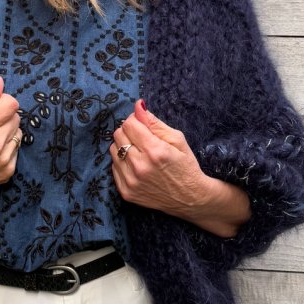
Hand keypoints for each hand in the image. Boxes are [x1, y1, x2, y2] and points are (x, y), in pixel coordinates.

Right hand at [0, 75, 21, 207]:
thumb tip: (0, 82)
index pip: (11, 103)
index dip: (2, 102)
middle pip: (16, 117)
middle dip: (4, 117)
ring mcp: (2, 160)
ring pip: (19, 133)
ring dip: (7, 132)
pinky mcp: (7, 172)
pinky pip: (16, 150)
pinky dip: (6, 148)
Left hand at [110, 100, 248, 236]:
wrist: (190, 198)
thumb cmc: (186, 166)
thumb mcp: (177, 139)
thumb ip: (154, 122)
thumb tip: (138, 106)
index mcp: (155, 151)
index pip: (129, 124)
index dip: (135, 120)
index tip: (143, 125)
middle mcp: (140, 167)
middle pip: (118, 135)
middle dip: (129, 132)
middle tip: (142, 139)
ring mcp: (131, 181)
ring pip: (113, 150)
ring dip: (124, 147)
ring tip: (140, 153)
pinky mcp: (126, 192)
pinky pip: (114, 167)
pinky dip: (123, 163)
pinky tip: (137, 166)